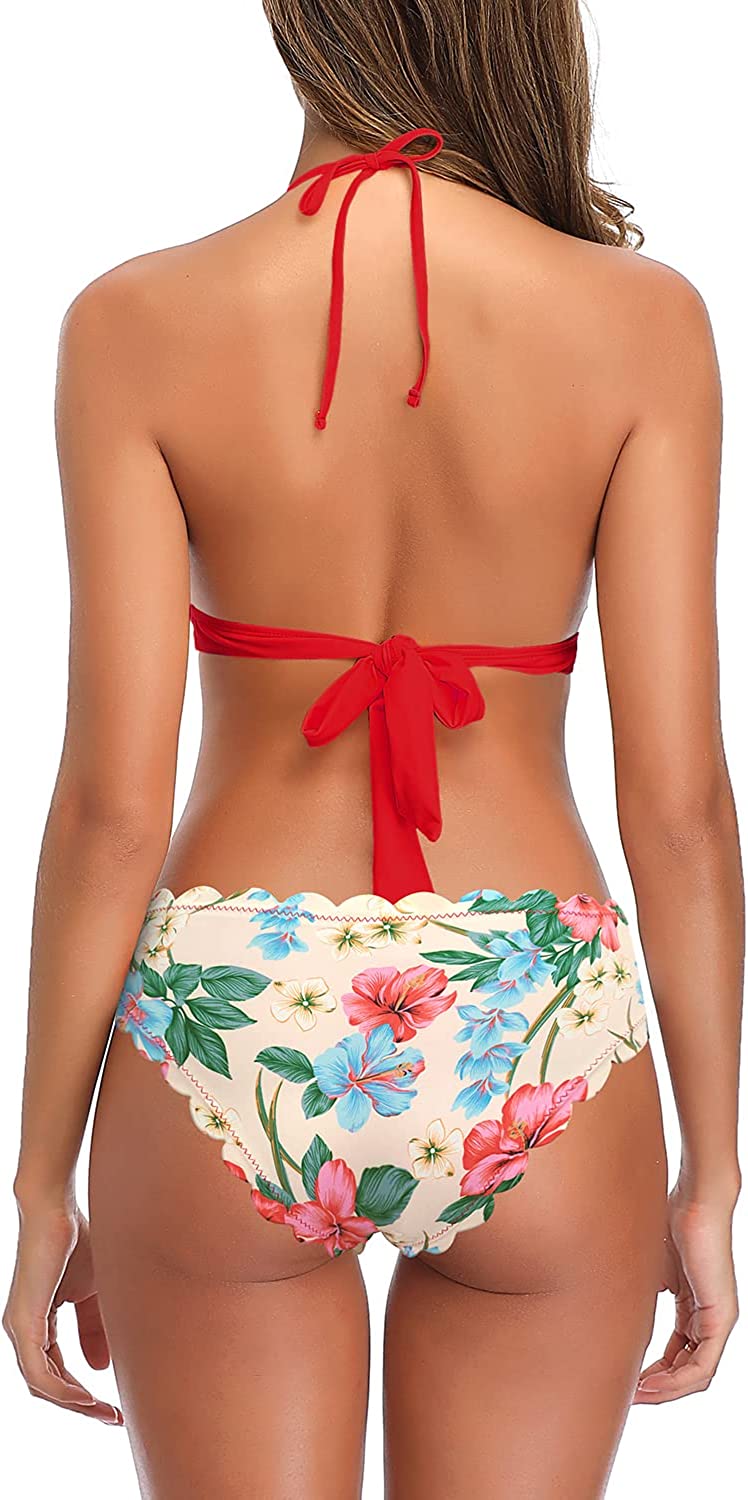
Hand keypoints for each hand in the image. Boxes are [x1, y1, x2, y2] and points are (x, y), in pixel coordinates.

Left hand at [3, 1201, 122, 1423]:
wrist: (58, 1208)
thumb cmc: (77, 1242)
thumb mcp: (94, 1293)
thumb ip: (95, 1330)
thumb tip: (100, 1370)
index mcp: (37, 1325)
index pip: (56, 1373)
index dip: (83, 1394)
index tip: (114, 1407)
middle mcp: (22, 1333)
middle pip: (47, 1387)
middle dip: (81, 1407)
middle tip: (112, 1418)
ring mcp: (19, 1329)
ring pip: (41, 1386)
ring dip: (74, 1404)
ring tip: (103, 1411)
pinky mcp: (22, 1323)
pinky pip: (39, 1372)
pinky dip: (63, 1389)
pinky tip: (85, 1397)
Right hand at [635, 1184, 738, 1403]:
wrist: (696, 1200)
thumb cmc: (672, 1221)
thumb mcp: (650, 1267)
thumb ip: (641, 1293)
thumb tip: (618, 1309)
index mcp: (694, 1309)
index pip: (677, 1355)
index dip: (653, 1373)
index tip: (627, 1379)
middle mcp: (709, 1320)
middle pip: (686, 1372)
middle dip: (657, 1389)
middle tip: (628, 1395)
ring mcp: (718, 1321)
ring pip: (696, 1375)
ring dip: (666, 1391)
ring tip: (637, 1395)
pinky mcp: (721, 1318)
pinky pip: (704, 1366)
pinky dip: (678, 1381)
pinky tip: (653, 1383)